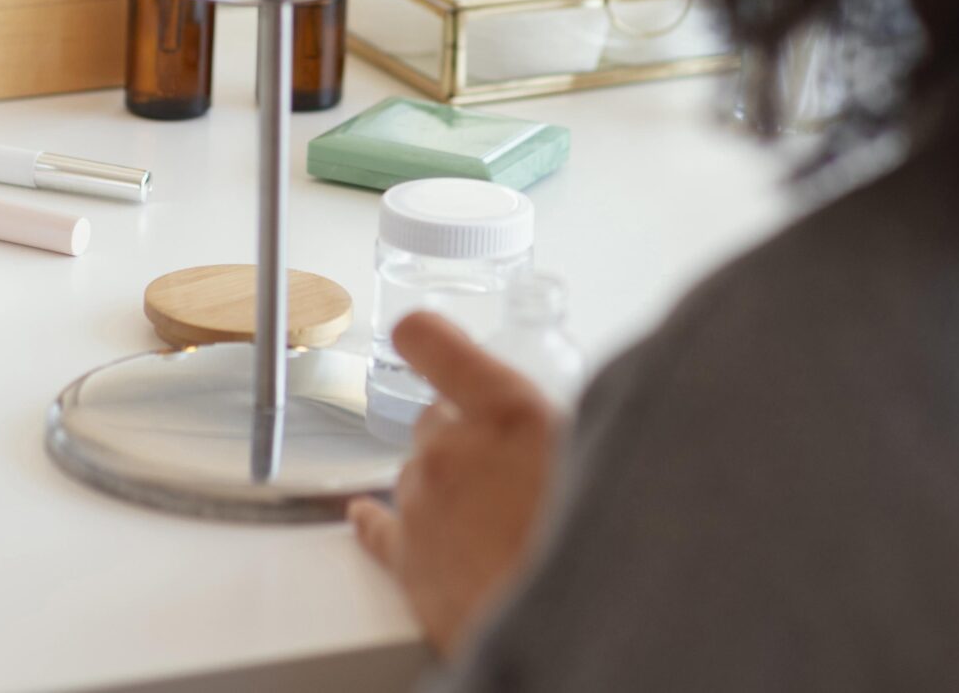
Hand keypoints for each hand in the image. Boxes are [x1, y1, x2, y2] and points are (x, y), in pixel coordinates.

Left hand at [349, 312, 562, 658]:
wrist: (567, 627)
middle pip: (435, 421)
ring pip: (416, 472)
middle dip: (463, 435)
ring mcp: (422, 503)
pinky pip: (377, 526)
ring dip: (443, 484)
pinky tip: (363, 514)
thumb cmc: (595, 545)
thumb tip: (558, 425)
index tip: (416, 332)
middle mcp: (451, 448)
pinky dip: (374, 519)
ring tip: (490, 521)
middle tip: (506, 472)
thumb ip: (561, 430)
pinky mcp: (407, 559)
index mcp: (506, 411)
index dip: (425, 337)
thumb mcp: (595, 458)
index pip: (435, 345)